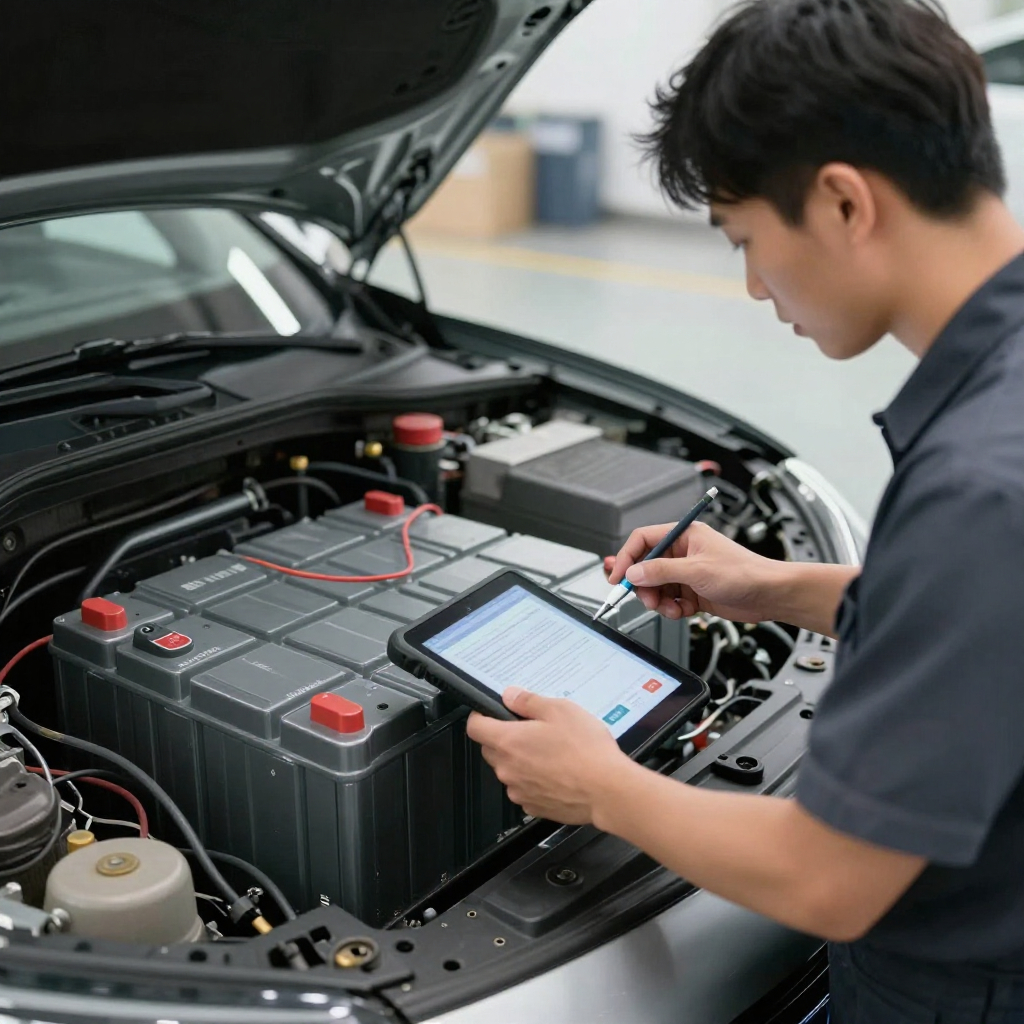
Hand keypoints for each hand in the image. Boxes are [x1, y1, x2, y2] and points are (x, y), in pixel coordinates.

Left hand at [465, 688, 632, 824]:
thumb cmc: (586, 751)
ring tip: (552, 752)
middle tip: (532, 729)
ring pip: (509, 770)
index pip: (474, 727)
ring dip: (521, 760)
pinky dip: (534, 780)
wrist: (607, 790)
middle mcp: (508, 769)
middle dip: (504, 737)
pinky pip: (524, 789)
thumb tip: (510, 696)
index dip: (480, 716)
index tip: (490, 713)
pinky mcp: (534, 807)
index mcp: (509, 741)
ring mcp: (519, 791)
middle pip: (490, 749)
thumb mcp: (560, 710)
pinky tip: (557, 772)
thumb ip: (528, 701)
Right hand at [608, 521, 778, 621]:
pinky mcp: (693, 591)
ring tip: (671, 609)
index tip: (618, 577)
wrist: (769, 595)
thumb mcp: (696, 570)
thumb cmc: (744, 573)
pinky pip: (670, 600)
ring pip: (657, 587)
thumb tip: (634, 573)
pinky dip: (673, 609)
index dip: (627, 558)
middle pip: (646, 567)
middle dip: (645, 587)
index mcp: (684, 535)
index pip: (643, 540)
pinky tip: (685, 611)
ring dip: (659, 601)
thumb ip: (661, 571)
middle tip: (648, 599)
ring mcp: (687, 573)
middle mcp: (683, 552)